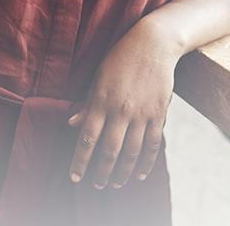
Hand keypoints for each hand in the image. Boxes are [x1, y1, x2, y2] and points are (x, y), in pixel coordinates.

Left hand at [67, 24, 179, 189]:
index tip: (74, 177)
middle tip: (96, 186)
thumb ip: (87, 103)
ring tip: (116, 184)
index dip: (80, 160)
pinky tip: (140, 174)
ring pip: (132, 151)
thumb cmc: (120, 58)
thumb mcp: (98, 78)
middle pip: (109, 150)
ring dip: (122, 171)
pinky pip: (153, 143)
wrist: (153, 44)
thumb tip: (71, 124)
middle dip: (101, 172)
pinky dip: (146, 162)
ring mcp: (141, 113)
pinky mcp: (158, 113)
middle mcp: (120, 110)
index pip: (87, 138)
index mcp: (101, 101)